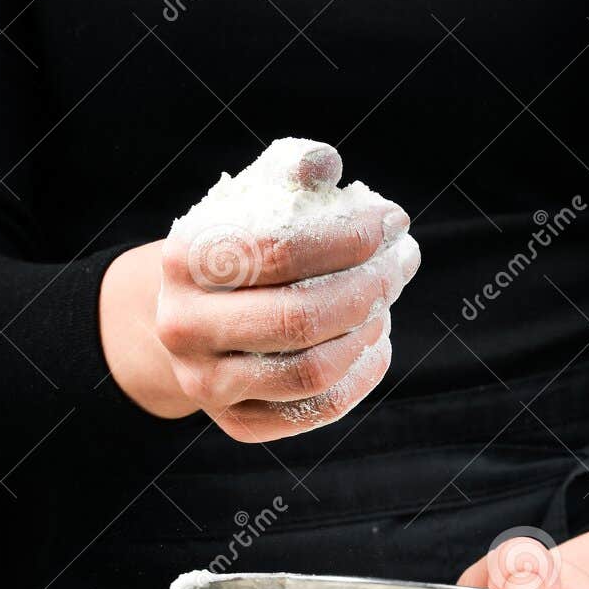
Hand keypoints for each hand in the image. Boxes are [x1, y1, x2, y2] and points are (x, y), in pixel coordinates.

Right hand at [99, 141, 419, 434]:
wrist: (185, 321)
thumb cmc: (235, 251)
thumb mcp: (251, 201)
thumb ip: (289, 175)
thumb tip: (326, 165)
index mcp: (185, 261)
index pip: (280, 249)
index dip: (349, 236)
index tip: (394, 221)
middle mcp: (186, 328)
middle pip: (300, 318)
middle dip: (369, 287)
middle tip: (403, 262)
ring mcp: (208, 384)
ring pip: (311, 372)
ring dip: (367, 334)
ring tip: (388, 302)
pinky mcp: (237, 423)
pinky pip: (314, 410)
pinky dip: (360, 378)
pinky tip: (377, 344)